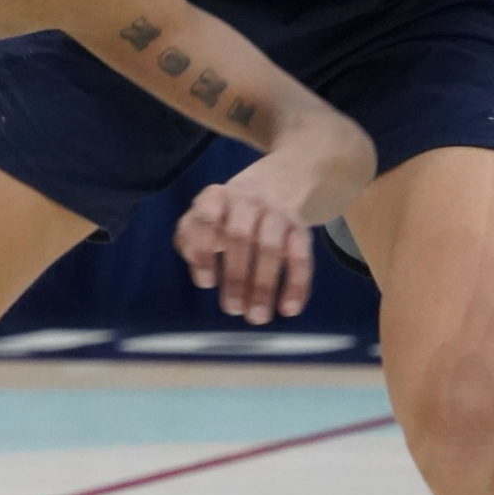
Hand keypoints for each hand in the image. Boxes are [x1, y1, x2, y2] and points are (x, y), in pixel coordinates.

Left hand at [174, 162, 317, 324]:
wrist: (282, 178)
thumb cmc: (231, 209)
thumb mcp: (206, 214)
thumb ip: (192, 238)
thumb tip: (203, 275)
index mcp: (216, 197)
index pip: (206, 219)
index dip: (203, 250)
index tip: (206, 283)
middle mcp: (247, 200)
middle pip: (240, 237)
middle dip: (236, 276)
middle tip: (232, 309)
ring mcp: (277, 212)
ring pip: (271, 248)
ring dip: (264, 285)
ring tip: (257, 317)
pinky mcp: (300, 227)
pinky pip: (301, 256)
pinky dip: (297, 284)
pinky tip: (289, 309)